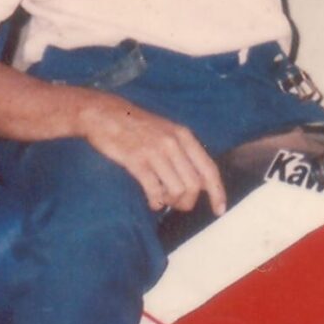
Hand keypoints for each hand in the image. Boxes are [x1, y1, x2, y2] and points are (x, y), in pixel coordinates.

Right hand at [74, 91, 226, 213]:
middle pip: (194, 186)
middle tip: (177, 205)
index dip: (217, 193)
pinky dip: (156, 202)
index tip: (219, 210)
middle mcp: (173, 143)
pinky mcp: (136, 160)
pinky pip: (154, 190)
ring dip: (171, 202)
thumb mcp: (167, 131)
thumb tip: (197, 183)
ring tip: (161, 199)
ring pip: (176, 190)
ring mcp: (154, 151)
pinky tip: (152, 201)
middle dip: (187, 202)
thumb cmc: (136, 126)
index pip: (209, 169)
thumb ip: (183, 153)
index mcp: (184, 136)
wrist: (104, 113)